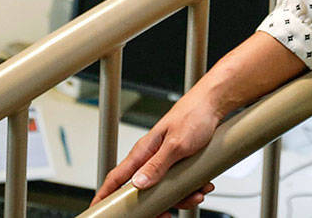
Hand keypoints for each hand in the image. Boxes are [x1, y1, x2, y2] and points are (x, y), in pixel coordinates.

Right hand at [91, 90, 221, 215]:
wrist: (213, 105)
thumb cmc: (193, 115)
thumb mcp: (176, 144)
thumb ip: (157, 165)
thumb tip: (138, 184)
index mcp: (143, 151)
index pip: (116, 177)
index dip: (104, 194)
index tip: (97, 208)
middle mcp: (150, 158)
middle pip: (142, 192)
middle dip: (157, 206)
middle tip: (167, 214)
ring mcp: (164, 162)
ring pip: (164, 191)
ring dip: (181, 197)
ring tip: (196, 193)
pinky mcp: (177, 163)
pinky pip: (179, 185)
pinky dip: (190, 189)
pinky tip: (201, 185)